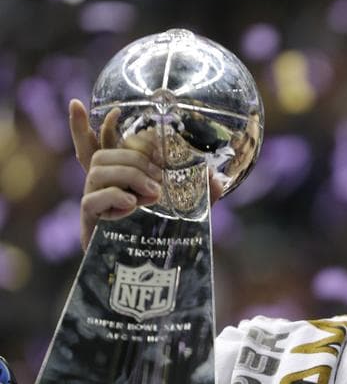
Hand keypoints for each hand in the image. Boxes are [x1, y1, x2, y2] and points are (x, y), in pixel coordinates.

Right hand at [69, 99, 225, 250]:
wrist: (147, 275)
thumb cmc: (164, 238)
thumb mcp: (188, 211)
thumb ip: (201, 194)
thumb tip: (219, 181)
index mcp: (120, 178)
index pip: (99, 145)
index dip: (89, 125)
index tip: (106, 108)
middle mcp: (103, 186)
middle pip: (103, 154)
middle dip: (133, 158)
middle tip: (159, 178)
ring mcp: (93, 203)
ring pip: (97, 169)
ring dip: (129, 174)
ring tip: (154, 193)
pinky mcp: (89, 223)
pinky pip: (91, 200)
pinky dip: (115, 197)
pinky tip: (134, 204)